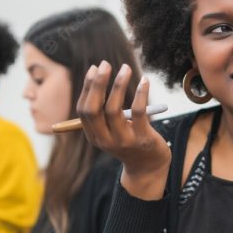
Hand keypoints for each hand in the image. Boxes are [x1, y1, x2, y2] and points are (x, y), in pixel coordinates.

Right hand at [76, 61, 170, 198]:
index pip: (83, 109)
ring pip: (113, 109)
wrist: (148, 167)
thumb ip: (104, 112)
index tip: (95, 69)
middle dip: (98, 84)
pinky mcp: (142, 139)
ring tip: (126, 68)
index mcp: (94, 136)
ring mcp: (123, 140)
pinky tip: (144, 81)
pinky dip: (141, 94)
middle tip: (104, 64)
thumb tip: (98, 78)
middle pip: (93, 109)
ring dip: (119, 85)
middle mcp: (105, 139)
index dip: (88, 88)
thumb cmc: (129, 141)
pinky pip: (138, 112)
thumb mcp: (111, 130)